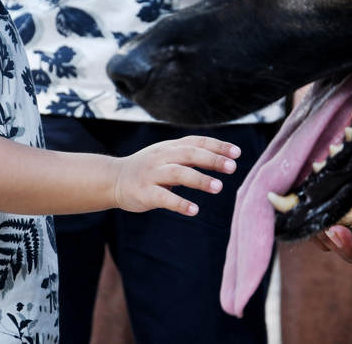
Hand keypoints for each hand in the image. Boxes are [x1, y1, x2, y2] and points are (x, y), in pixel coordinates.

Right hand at [113, 136, 239, 215]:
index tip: (237, 153)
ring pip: (178, 173)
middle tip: (232, 167)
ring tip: (218, 187)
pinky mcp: (144, 193)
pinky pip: (163, 198)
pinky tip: (194, 210)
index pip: (196, 142)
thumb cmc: (148, 169)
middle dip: (212, 160)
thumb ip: (189, 154)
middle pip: (189, 154)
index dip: (217, 146)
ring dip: (199, 179)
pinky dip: (179, 203)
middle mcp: (162, 157)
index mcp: (169, 147)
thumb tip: (222, 157)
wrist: (114, 179)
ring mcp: (152, 174)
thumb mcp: (167, 155)